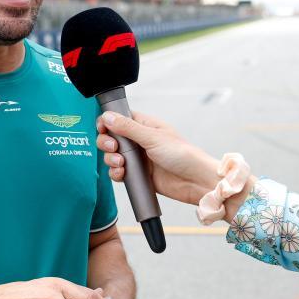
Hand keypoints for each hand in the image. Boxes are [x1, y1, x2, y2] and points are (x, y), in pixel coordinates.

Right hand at [97, 111, 225, 207]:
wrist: (195, 181)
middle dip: (107, 143)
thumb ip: (128, 127)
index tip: (103, 128)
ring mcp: (138, 158)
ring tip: (121, 163)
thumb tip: (108, 116)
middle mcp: (139, 141)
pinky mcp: (138, 174)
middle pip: (111, 137)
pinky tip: (122, 173)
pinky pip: (118, 172)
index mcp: (145, 126)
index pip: (119, 119)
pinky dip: (116, 173)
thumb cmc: (184, 155)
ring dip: (111, 159)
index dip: (107, 122)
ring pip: (112, 156)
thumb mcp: (153, 138)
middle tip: (113, 147)